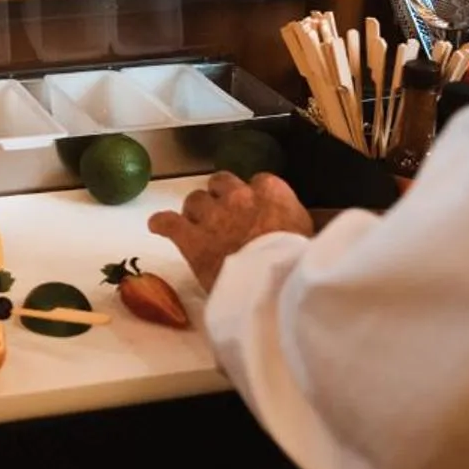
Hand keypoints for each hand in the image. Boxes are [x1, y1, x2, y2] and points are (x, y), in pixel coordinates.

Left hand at [148, 172, 314, 291]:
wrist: (276, 286)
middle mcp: (239, 196)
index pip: (259, 182)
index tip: (255, 212)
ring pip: (195, 201)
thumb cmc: (300, 265)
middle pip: (221, 184)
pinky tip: (158, 226)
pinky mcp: (191, 237)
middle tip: (224, 217)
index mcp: (271, 192)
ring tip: (200, 228)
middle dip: (221, 198)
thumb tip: (302, 227)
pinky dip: (162, 223)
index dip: (254, 198)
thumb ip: (297, 222)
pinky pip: (168, 222)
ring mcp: (212, 215)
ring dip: (196, 213)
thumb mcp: (309, 236)